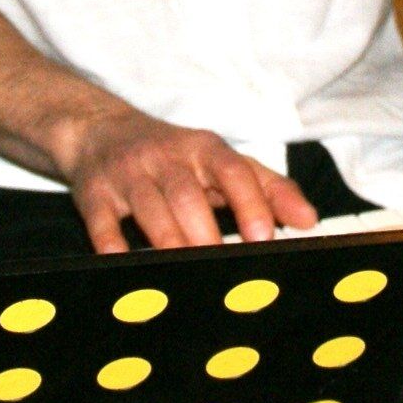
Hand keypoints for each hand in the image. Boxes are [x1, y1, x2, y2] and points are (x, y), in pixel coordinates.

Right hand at [48, 106, 318, 253]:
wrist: (100, 130)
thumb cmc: (174, 155)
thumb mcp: (220, 161)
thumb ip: (267, 187)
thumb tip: (309, 220)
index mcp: (205, 149)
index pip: (233, 170)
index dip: (250, 202)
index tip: (264, 236)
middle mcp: (167, 157)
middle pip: (189, 195)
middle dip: (206, 233)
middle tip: (224, 266)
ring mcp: (128, 174)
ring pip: (151, 208)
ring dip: (169, 242)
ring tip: (186, 271)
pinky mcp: (93, 192)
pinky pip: (102, 221)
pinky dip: (113, 244)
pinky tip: (125, 264)